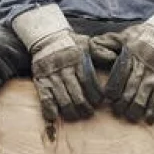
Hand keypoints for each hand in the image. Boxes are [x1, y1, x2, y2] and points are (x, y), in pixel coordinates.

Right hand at [13, 5, 101, 122]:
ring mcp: (51, 77)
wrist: (46, 38)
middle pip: (76, 94)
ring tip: (76, 116)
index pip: (88, 81)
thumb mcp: (86, 43)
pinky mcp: (40, 81)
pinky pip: (45, 98)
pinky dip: (49, 109)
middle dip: (84, 107)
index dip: (95, 94)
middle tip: (89, 113)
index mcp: (77, 59)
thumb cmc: (70, 43)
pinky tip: (54, 116)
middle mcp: (64, 69)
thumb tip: (113, 57)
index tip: (99, 102)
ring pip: (62, 99)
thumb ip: (99, 52)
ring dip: (71, 111)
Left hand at [103, 25, 153, 123]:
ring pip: (142, 97)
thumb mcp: (120, 36)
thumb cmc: (139, 37)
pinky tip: (148, 118)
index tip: (109, 98)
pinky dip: (153, 110)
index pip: (118, 77)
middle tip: (117, 111)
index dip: (112, 91)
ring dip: (135, 110)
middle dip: (121, 104)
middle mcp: (141, 68)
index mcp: (128, 56)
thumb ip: (103, 44)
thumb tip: (93, 54)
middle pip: (129, 91)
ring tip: (130, 116)